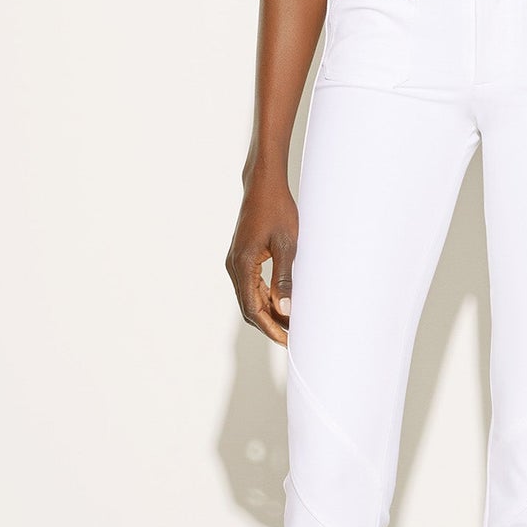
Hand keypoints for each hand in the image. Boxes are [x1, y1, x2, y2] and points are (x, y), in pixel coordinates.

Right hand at [226, 168, 297, 344]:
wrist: (264, 186)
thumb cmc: (277, 210)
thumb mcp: (287, 246)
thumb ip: (284, 279)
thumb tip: (284, 309)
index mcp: (242, 265)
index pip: (253, 309)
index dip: (270, 328)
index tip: (287, 340)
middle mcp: (234, 267)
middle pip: (249, 307)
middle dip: (270, 325)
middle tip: (292, 338)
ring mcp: (236, 263)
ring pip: (249, 298)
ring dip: (268, 313)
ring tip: (290, 324)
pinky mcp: (242, 259)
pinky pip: (251, 286)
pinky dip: (264, 299)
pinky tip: (281, 304)